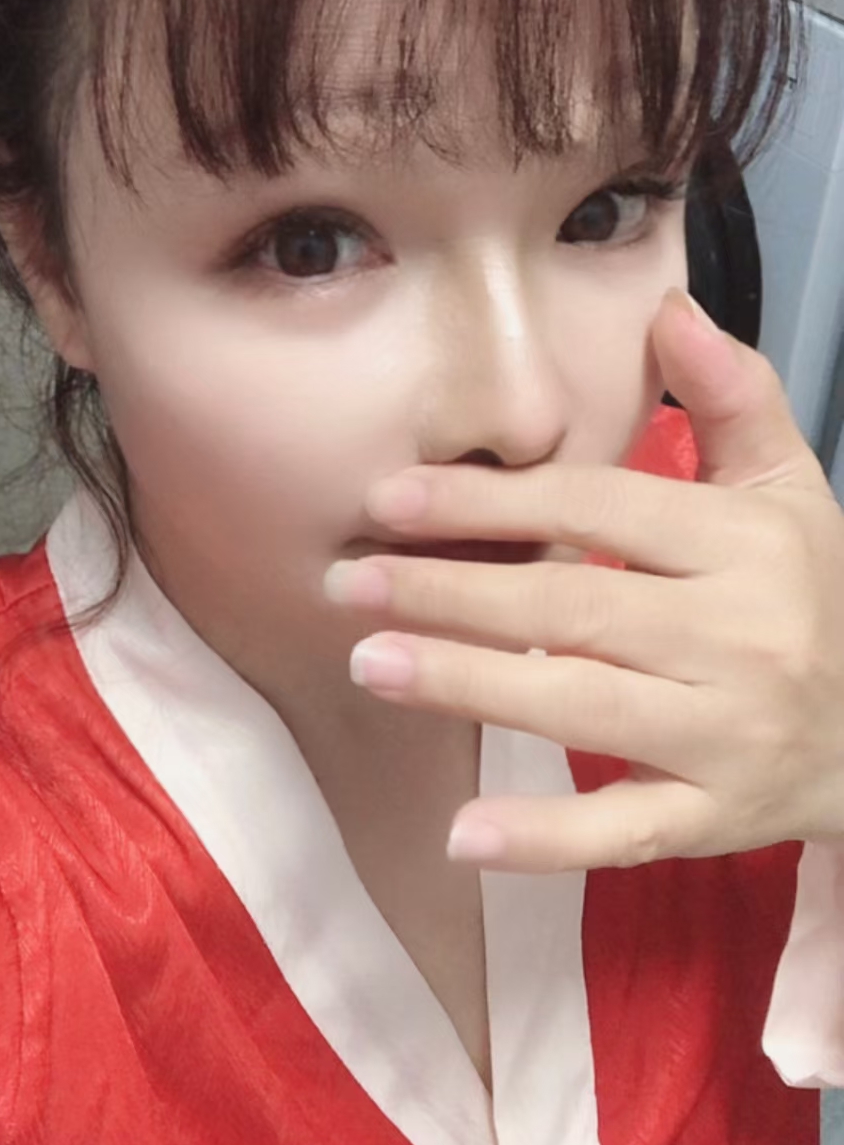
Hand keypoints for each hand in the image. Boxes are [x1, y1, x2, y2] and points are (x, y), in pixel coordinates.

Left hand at [323, 289, 843, 872]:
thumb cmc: (817, 596)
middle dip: (452, 590)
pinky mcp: (716, 818)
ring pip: (581, 707)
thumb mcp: (789, 488)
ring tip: (370, 662)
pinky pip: (622, 830)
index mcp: (745, 546)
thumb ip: (733, 395)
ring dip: (468, 686)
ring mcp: (727, 735)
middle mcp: (739, 637)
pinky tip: (460, 836)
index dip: (492, 500)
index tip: (391, 499)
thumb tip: (668, 307)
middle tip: (348, 580)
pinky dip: (543, 838)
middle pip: (573, 606)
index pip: (600, 509)